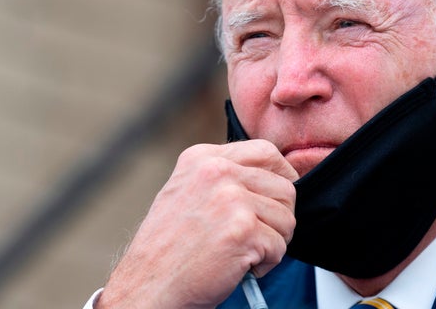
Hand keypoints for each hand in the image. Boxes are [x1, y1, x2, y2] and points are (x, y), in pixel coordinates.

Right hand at [96, 140, 296, 308]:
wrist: (149, 283)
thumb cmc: (168, 246)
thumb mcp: (188, 191)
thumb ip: (224, 177)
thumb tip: (275, 175)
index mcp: (203, 157)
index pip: (266, 152)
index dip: (281, 178)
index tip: (275, 200)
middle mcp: (217, 171)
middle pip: (284, 187)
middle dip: (278, 217)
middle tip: (257, 236)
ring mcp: (231, 198)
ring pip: (286, 218)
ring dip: (273, 242)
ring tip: (243, 251)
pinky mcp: (243, 230)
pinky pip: (280, 246)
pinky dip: (266, 263)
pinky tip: (238, 266)